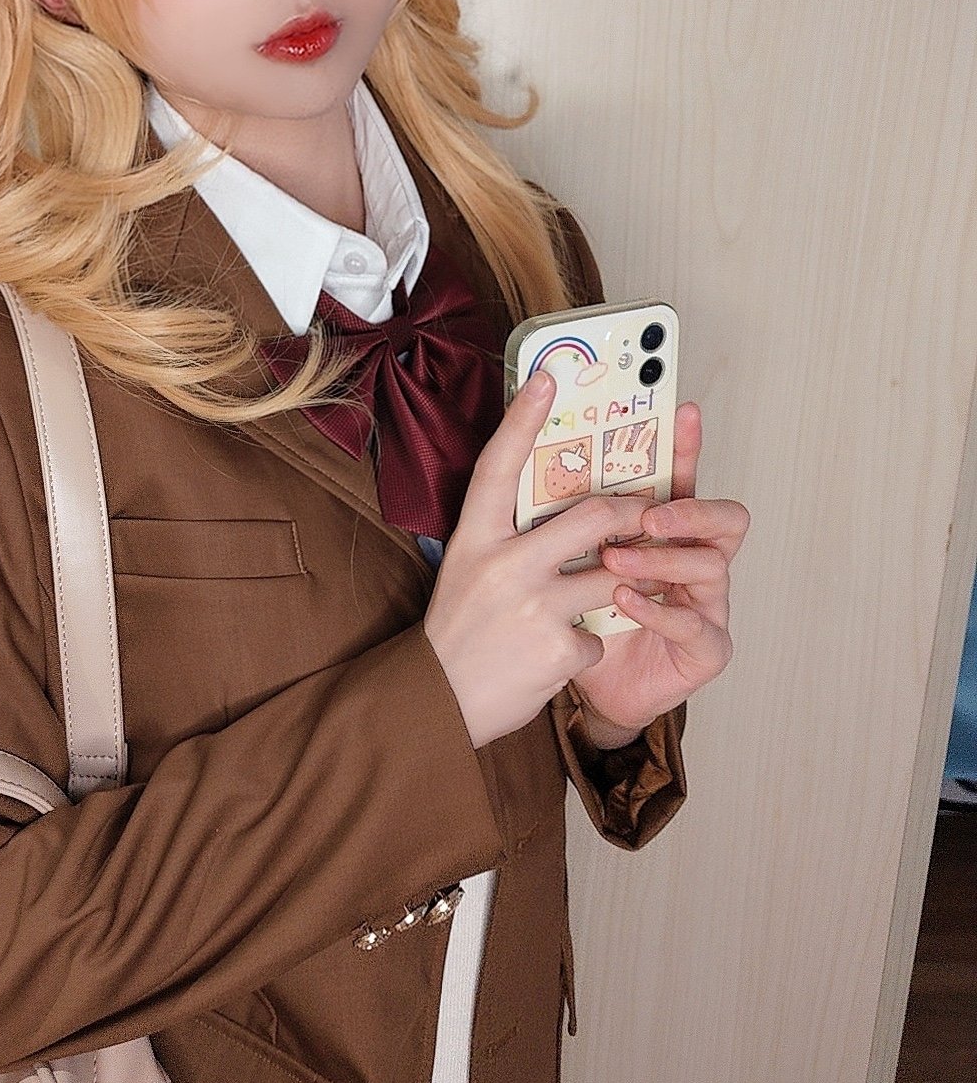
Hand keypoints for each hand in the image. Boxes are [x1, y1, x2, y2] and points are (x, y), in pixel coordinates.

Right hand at [424, 369, 664, 747]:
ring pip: (611, 574)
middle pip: (589, 516)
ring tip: (615, 589)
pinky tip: (564, 654)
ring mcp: (532, 606)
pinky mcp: (558, 646)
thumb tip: (552, 501)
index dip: (523, 420)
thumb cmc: (459, 629)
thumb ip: (505, 536)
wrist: (437, 702)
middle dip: (630, 515)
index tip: (547, 380)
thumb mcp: (468, 568)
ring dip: (623, 583)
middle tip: (646, 515)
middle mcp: (503, 564)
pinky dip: (591, 642)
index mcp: (474, 538)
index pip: (500, 466)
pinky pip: (600, 631)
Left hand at [567, 401, 748, 740]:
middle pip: (724, 518)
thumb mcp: (562, 560)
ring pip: (711, 565)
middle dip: (689, 508)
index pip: (681, 479)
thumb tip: (530, 454)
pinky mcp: (706, 649)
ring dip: (663, 558)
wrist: (580, 688)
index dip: (685, 445)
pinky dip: (657, 609)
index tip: (680, 409)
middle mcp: (693, 560)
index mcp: (662, 530)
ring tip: (616, 561)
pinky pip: (694, 624)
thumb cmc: (572, 618)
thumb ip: (563, 518)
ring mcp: (707, 604)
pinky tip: (624, 602)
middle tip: (647, 513)